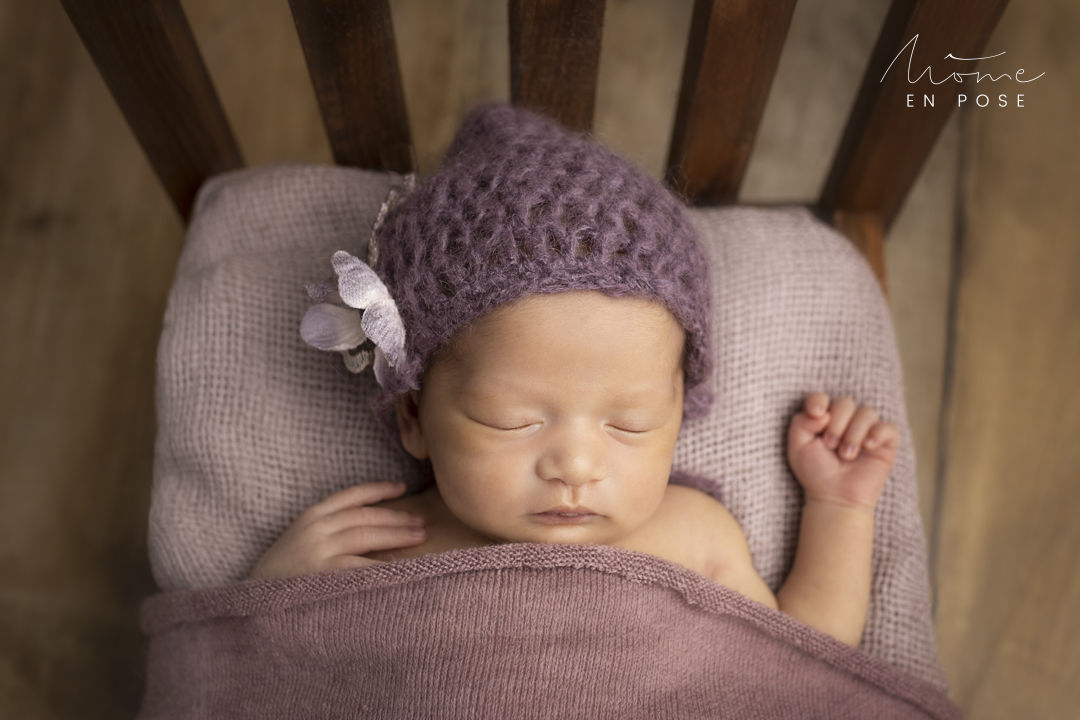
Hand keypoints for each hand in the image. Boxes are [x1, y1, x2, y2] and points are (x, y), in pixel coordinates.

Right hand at [248, 482, 426, 579]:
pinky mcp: (324, 574)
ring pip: (367, 536)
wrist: (252, 602)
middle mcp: (316, 528)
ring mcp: (319, 550)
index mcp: (311, 516)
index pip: (351, 496)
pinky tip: (400, 569)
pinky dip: (383, 567)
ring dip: (397, 536)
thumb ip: (329, 530)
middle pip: (366, 516)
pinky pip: (361, 568)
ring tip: (419, 537)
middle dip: (397, 518)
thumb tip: (372, 528)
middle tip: (421, 523)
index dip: (378, 489)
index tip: (401, 488)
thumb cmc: (281, 574)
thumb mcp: (301, 540)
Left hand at [786, 393, 898, 510]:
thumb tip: (823, 411)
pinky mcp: (885, 444)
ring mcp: (867, 431)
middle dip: (837, 422)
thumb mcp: (798, 447)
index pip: (822, 398)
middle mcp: (846, 422)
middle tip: (831, 445)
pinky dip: (877, 433)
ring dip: (854, 433)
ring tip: (846, 455)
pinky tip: (867, 447)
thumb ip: (801, 422)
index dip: (819, 401)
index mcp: (824, 420)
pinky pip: (888, 427)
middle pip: (845, 402)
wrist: (834, 498)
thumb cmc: (815, 473)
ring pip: (867, 412)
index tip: (817, 414)